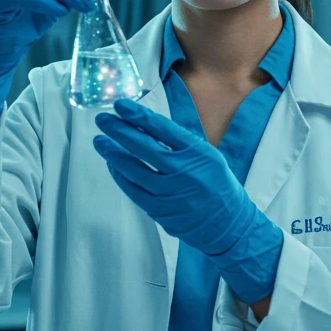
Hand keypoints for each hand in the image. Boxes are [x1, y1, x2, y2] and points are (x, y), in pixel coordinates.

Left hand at [92, 98, 282, 304]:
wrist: (229, 225)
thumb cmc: (218, 186)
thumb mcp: (208, 157)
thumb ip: (180, 144)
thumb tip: (146, 126)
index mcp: (198, 153)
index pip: (163, 129)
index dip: (138, 116)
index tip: (121, 105)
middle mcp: (184, 172)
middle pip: (144, 147)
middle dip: (119, 131)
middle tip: (102, 120)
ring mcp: (171, 194)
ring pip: (134, 170)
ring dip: (114, 154)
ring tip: (100, 141)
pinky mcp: (161, 211)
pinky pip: (134, 191)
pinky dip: (121, 176)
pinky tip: (114, 165)